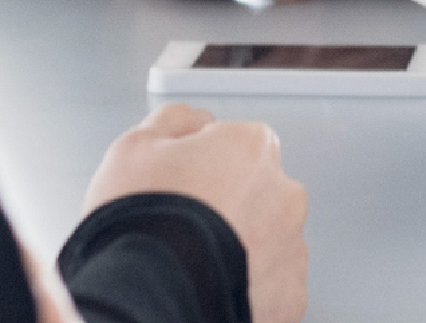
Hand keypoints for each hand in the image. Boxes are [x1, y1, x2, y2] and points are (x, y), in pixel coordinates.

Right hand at [83, 103, 308, 322]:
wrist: (143, 304)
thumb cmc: (140, 225)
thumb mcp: (135, 146)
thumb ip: (175, 120)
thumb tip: (196, 122)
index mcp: (253, 148)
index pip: (234, 145)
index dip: (200, 166)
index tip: (179, 189)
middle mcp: (284, 194)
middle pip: (255, 192)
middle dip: (228, 207)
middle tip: (184, 230)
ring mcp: (291, 249)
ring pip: (267, 241)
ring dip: (241, 249)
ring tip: (196, 266)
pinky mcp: (289, 299)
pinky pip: (271, 287)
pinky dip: (248, 289)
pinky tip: (212, 289)